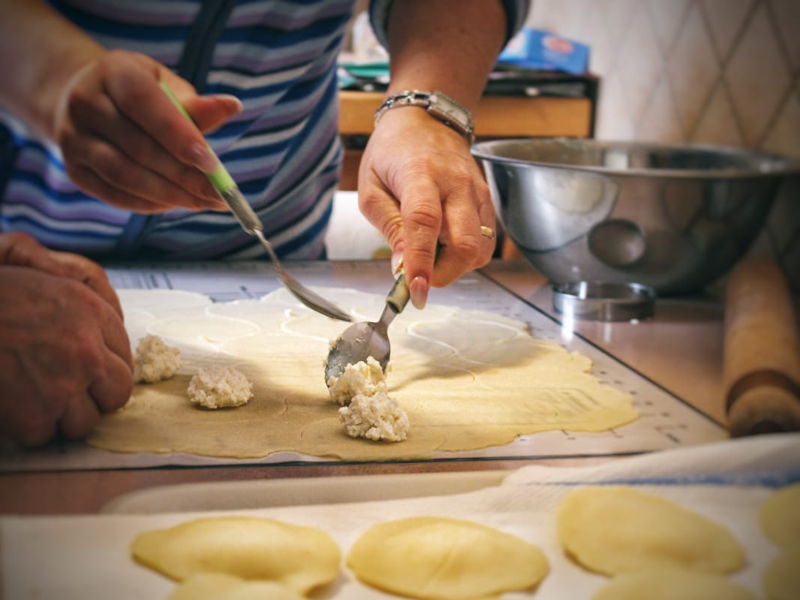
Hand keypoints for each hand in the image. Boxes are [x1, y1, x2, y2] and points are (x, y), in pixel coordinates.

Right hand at [0, 233, 131, 445]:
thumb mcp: (21, 255)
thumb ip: (73, 274)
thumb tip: (103, 303)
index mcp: (87, 309)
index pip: (125, 352)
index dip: (106, 363)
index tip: (89, 366)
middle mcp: (85, 349)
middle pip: (118, 392)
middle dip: (96, 395)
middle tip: (70, 389)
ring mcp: (62, 386)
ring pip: (84, 421)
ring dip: (62, 415)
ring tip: (34, 395)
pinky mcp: (32, 415)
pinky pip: (45, 435)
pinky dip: (27, 427)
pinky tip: (11, 405)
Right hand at [52, 49, 240, 212]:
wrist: (86, 99)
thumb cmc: (142, 94)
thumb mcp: (166, 86)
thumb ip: (195, 104)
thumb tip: (232, 106)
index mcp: (113, 73)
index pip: (144, 104)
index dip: (179, 136)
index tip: (212, 164)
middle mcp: (85, 103)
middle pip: (139, 148)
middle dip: (184, 176)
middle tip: (219, 195)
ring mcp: (73, 139)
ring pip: (125, 175)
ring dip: (170, 195)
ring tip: (202, 202)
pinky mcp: (75, 170)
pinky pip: (115, 194)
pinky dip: (150, 203)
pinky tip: (176, 203)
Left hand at [357, 107, 495, 307]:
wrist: (426, 121)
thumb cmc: (392, 153)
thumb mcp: (371, 187)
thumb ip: (388, 227)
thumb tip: (401, 267)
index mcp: (419, 174)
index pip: (425, 223)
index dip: (421, 261)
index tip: (415, 291)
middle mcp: (455, 183)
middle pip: (464, 244)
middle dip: (442, 273)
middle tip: (419, 277)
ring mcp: (476, 192)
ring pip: (481, 248)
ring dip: (456, 267)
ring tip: (432, 256)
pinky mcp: (487, 200)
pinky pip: (486, 241)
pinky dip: (467, 256)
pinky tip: (446, 246)